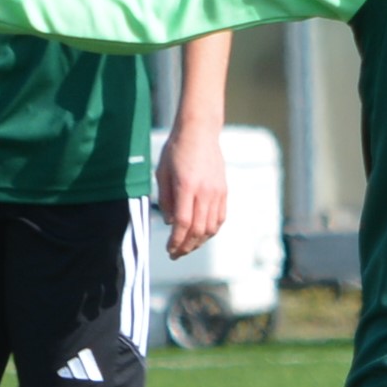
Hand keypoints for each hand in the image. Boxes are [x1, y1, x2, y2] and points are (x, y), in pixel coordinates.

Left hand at [157, 123, 225, 258]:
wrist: (200, 132)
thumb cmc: (176, 150)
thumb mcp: (162, 173)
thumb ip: (165, 199)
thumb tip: (169, 222)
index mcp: (187, 186)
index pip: (183, 222)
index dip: (176, 240)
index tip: (169, 249)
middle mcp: (205, 191)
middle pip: (198, 229)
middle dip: (186, 246)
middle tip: (176, 254)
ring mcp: (217, 192)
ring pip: (211, 227)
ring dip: (199, 241)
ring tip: (188, 247)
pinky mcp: (224, 190)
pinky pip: (220, 218)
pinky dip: (211, 230)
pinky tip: (202, 234)